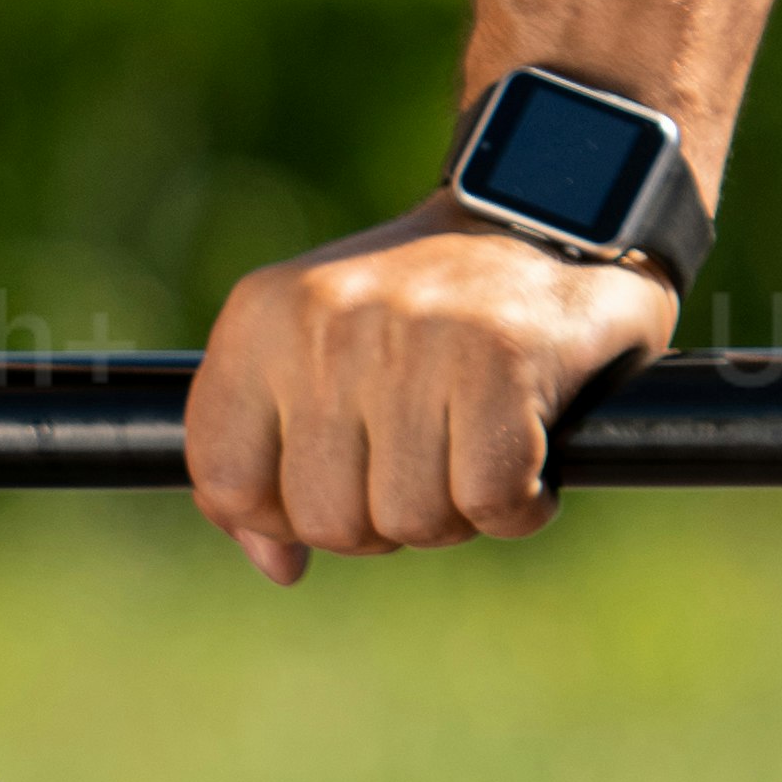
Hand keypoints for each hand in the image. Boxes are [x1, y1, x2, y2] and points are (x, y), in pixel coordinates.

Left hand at [182, 195, 676, 585]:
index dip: (283, 518)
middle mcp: (325, 321)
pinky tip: (530, 455)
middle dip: (383, 520)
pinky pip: (491, 503)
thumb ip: (270, 459)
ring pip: (408, 522)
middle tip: (427, 462)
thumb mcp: (318, 359)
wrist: (554, 215)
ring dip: (456, 514)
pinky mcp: (500, 359)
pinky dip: (522, 506)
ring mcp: (412, 337)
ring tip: (476, 450)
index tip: (342, 484)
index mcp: (261, 319)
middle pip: (323, 521)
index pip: (227, 482)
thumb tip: (276, 566)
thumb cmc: (429, 311)